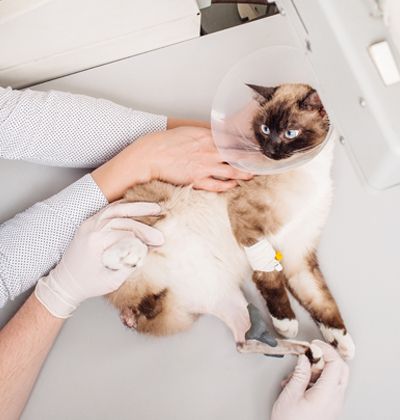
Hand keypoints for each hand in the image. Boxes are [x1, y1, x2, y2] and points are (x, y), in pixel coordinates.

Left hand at [35, 202, 163, 317]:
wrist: (64, 283)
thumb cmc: (87, 285)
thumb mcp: (111, 281)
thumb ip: (129, 265)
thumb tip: (146, 251)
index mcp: (95, 241)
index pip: (126, 232)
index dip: (145, 235)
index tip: (159, 241)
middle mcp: (90, 228)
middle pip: (122, 216)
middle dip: (144, 216)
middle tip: (161, 213)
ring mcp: (88, 224)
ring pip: (115, 209)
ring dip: (135, 206)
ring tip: (153, 207)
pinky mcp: (89, 224)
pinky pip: (107, 211)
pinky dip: (123, 207)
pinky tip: (136, 207)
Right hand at [131, 127, 252, 189]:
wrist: (150, 155)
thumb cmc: (165, 143)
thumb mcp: (187, 132)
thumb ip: (204, 134)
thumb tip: (215, 134)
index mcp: (206, 137)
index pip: (232, 140)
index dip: (246, 143)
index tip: (255, 145)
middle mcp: (209, 151)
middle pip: (237, 155)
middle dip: (251, 159)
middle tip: (261, 161)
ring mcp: (205, 166)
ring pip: (232, 171)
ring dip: (244, 174)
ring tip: (252, 175)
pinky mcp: (198, 179)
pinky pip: (218, 185)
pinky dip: (228, 186)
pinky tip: (234, 185)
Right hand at [271, 340, 348, 419]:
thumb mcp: (290, 395)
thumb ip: (299, 373)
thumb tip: (305, 358)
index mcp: (327, 394)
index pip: (336, 363)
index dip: (326, 349)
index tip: (314, 344)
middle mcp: (335, 399)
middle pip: (342, 369)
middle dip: (327, 357)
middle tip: (311, 353)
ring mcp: (334, 405)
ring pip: (336, 378)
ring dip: (319, 370)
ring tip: (298, 374)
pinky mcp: (330, 408)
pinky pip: (330, 388)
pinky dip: (317, 380)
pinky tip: (299, 384)